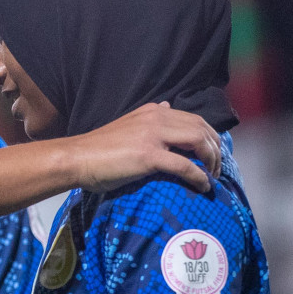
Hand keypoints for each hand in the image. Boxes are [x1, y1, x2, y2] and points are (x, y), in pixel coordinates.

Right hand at [70, 102, 219, 193]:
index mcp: (153, 111)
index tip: (212, 156)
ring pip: (198, 141)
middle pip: (202, 128)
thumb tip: (168, 106)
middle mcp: (156, 118)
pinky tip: (202, 186)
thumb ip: (150, 120)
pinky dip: (199, 177)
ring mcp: (152, 135)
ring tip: (212, 177)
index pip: (194, 119)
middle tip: (217, 169)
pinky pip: (185, 166)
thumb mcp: (128, 125)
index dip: (210, 138)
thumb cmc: (98, 149)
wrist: (75, 159)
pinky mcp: (148, 155)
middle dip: (216, 149)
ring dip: (211, 161)